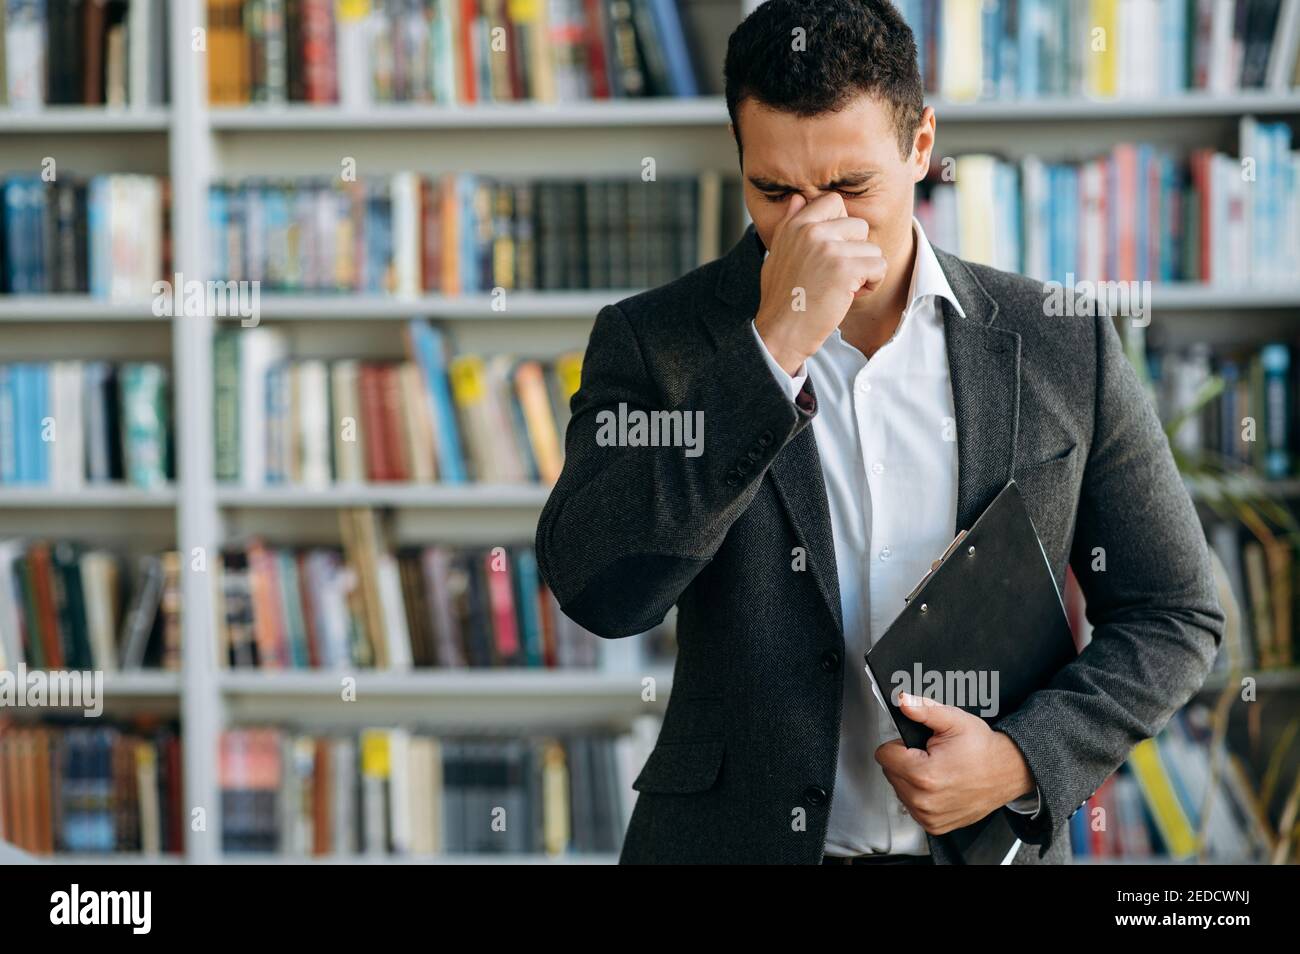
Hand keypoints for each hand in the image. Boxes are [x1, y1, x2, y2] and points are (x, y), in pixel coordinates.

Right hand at [754, 192, 886, 374]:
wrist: (781, 332)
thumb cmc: (781, 298)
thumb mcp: (777, 255)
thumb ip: (789, 225)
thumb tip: (798, 198)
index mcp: (795, 225)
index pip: (833, 202)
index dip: (842, 225)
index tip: (834, 249)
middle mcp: (811, 231)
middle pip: (859, 226)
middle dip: (856, 251)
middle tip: (838, 275)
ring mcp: (829, 248)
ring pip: (872, 249)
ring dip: (864, 271)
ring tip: (842, 288)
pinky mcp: (845, 269)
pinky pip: (879, 266)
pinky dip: (871, 284)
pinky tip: (850, 296)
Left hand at [874, 693, 1034, 835]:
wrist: (1008, 772)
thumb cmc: (983, 749)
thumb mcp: (954, 720)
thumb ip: (923, 710)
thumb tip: (903, 701)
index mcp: (923, 774)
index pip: (883, 755)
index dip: (899, 744)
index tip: (916, 745)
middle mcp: (923, 800)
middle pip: (889, 772)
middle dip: (906, 761)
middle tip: (931, 755)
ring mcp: (929, 816)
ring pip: (899, 789)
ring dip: (911, 779)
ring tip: (937, 769)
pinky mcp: (935, 826)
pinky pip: (912, 806)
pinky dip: (921, 795)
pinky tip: (940, 786)